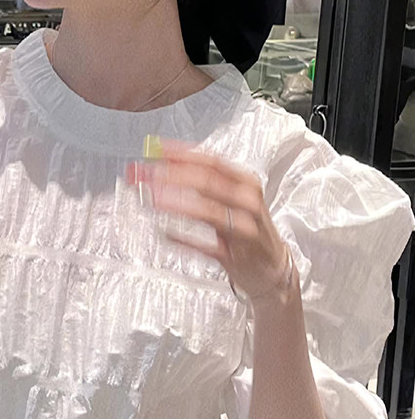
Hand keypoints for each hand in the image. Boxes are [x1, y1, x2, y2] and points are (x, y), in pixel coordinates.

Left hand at [125, 136, 290, 302]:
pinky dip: (185, 240)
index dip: (182, 155)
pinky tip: (166, 234)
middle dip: (173, 176)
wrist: (271, 267)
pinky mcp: (235, 256)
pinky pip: (207, 246)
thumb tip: (164, 164)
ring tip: (152, 198)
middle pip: (208, 182)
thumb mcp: (230, 198)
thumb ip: (201, 181)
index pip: (212, 162)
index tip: (156, 150)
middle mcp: (247, 202)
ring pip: (209, 212)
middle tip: (147, 174)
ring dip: (177, 203)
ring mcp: (243, 229)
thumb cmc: (246, 227)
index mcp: (245, 183)